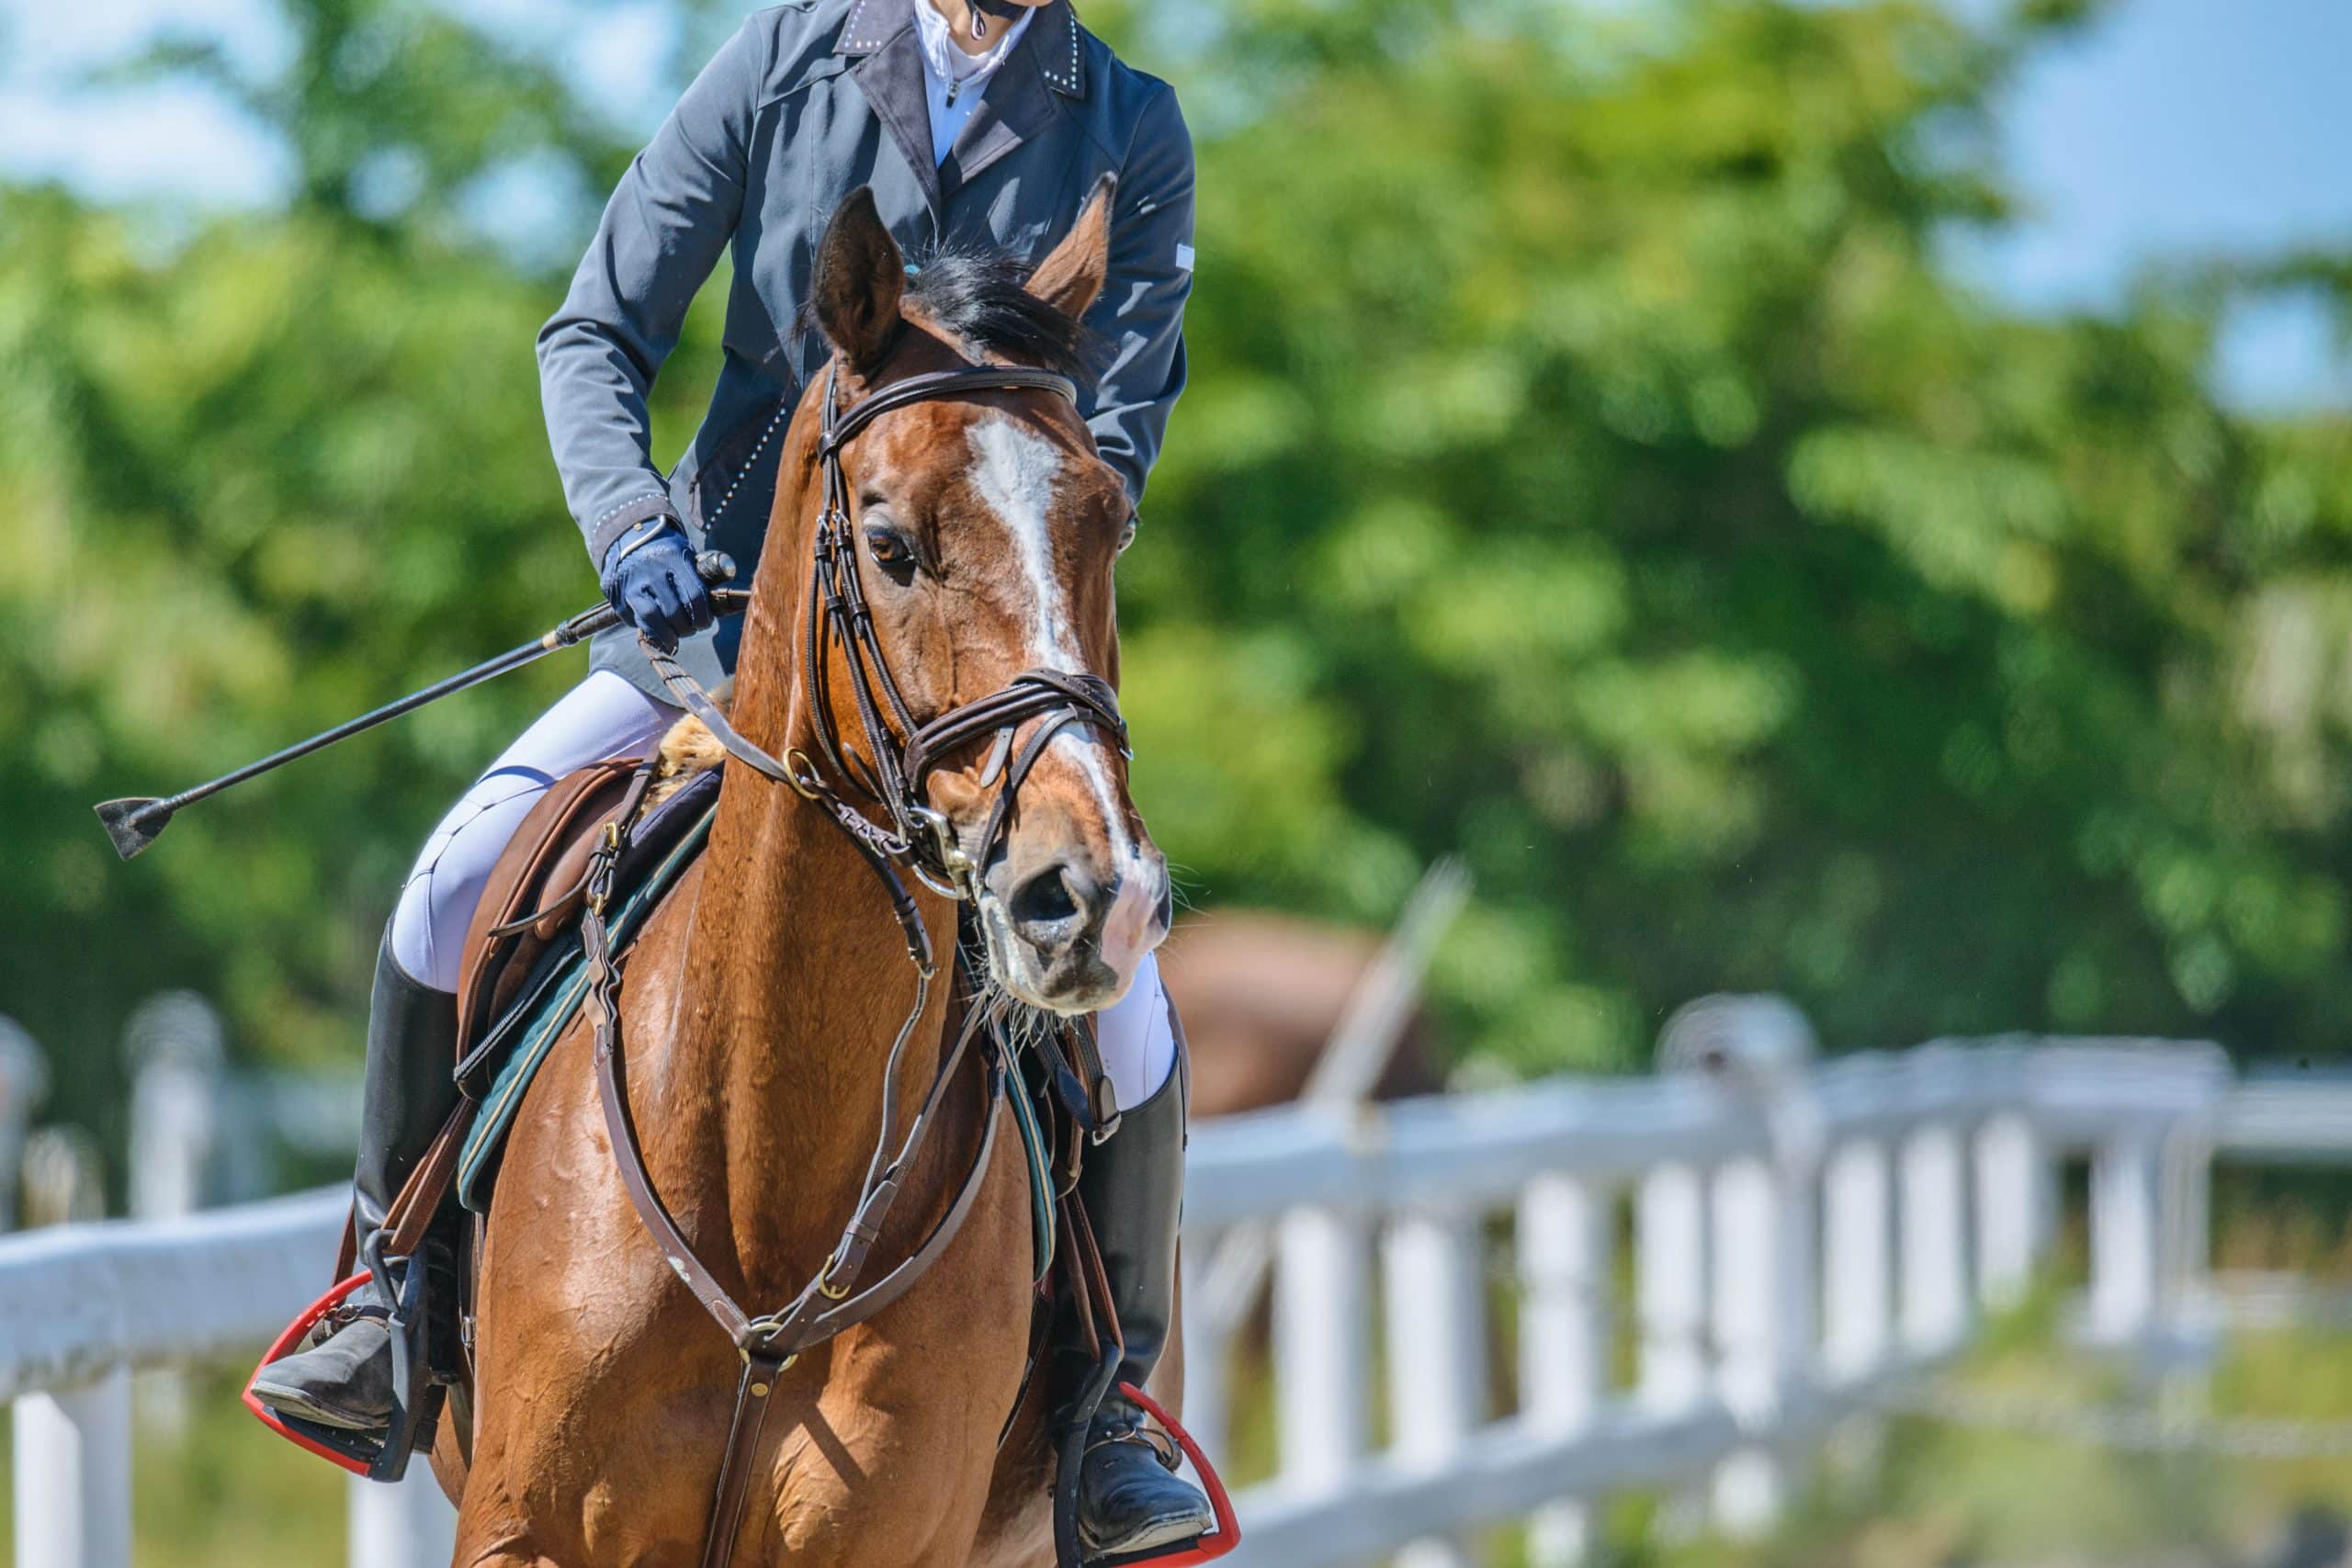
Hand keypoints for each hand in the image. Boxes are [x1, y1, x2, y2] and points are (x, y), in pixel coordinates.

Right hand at [600, 524, 715, 655]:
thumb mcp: (688, 555)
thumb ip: (705, 574)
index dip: (703, 617)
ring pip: (649, 617)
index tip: (705, 623)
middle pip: (672, 611)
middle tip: (689, 630)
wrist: (630, 537)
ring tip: (673, 639)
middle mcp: (651, 570)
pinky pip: (631, 619)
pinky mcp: (615, 593)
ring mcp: (630, 582)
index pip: (695, 596)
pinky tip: (655, 629)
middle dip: (685, 628)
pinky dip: (646, 629)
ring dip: (665, 635)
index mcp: (674, 559)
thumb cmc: (667, 553)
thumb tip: (726, 595)